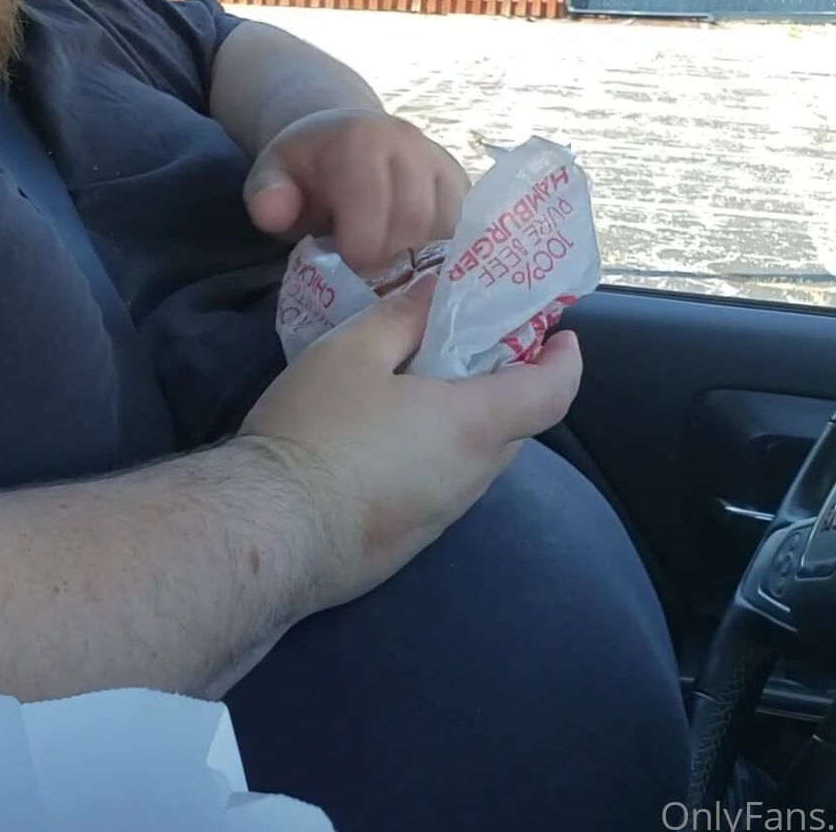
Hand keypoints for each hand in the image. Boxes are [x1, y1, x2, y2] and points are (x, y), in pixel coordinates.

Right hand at [239, 274, 582, 611]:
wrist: (270, 533)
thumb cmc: (315, 431)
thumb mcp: (350, 352)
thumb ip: (401, 316)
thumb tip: (437, 289)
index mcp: (473, 424)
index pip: (552, 393)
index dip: (565, 360)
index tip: (559, 336)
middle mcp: (473, 477)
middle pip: (516, 426)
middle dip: (510, 385)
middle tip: (472, 350)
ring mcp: (445, 517)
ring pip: (477, 462)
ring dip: (468, 425)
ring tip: (421, 393)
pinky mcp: (412, 545)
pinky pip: (443, 491)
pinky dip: (436, 460)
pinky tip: (385, 446)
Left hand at [243, 109, 470, 272]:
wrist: (341, 132)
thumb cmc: (306, 168)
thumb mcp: (272, 176)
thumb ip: (267, 196)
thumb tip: (274, 212)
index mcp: (360, 139)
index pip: (372, 208)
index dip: (359, 251)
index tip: (344, 270)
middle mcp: (408, 143)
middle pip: (414, 220)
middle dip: (391, 260)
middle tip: (368, 278)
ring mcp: (439, 160)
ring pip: (446, 227)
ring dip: (421, 260)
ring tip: (391, 271)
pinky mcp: (460, 181)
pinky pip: (465, 227)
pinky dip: (444, 254)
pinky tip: (418, 266)